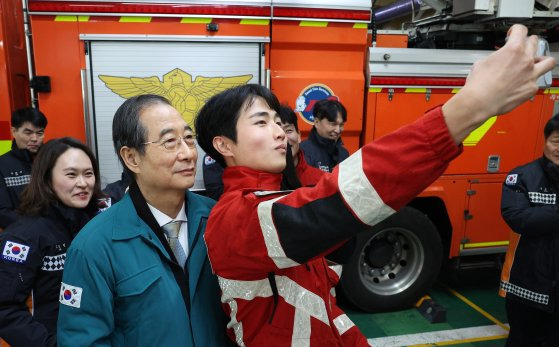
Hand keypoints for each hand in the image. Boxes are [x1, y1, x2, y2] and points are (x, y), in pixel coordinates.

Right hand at [442, 24, 555, 143]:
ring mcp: (531, 74)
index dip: (516, 30)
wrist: (480, 101)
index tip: (514, 33)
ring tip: (536, 62)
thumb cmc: (479, 84)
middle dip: (527, 43)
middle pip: (534, 42)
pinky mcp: (532, 88)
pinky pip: (537, 81)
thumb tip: (497, 60)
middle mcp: (526, 60)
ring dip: (542, 59)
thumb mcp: (482, 62)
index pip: (521, 30)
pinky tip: (523, 83)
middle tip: (522, 48)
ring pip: (548, 61)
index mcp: (513, 50)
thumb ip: (496, 57)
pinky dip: (531, 81)